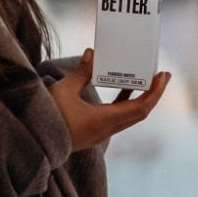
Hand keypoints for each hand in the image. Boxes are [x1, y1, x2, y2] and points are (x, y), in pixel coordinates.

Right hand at [49, 47, 169, 151]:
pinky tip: (121, 90)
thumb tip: (91, 53)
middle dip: (153, 93)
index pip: (141, 107)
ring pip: (128, 116)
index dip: (156, 91)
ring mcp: (100, 134)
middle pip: (139, 113)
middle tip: (161, 75)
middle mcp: (107, 130)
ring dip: (139, 98)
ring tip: (144, 79)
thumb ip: (81, 72)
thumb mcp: (64, 90)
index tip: (163, 75)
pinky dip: (124, 103)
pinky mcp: (92, 133)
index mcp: (105, 120)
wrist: (34, 143)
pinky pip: (117, 117)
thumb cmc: (48, 117)